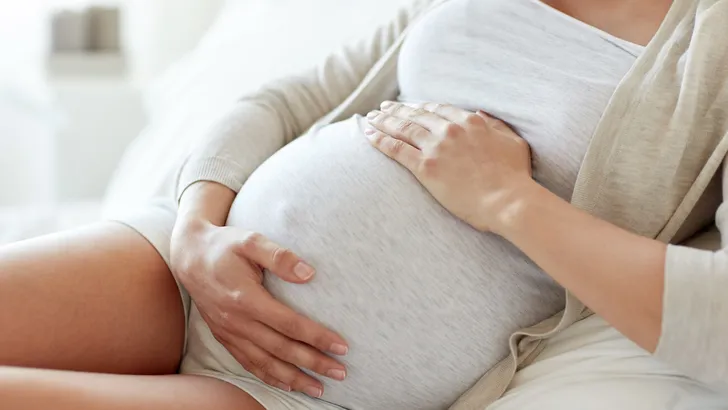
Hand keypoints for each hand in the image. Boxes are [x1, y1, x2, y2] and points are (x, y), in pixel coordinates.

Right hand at [171, 219, 347, 397]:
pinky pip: (249, 364)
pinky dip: (270, 377)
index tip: (341, 346)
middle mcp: (237, 321)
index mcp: (246, 298)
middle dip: (313, 363)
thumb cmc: (224, 246)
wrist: (189, 256)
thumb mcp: (251, 241)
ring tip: (319, 388)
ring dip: (295, 378)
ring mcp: (229, 332)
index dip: (317, 337)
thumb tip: (309, 273)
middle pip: (282, 349)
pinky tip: (288, 384)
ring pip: (266, 363)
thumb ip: (280, 256)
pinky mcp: (224, 337)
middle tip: (340, 372)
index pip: (290, 324)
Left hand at [366, 102, 534, 233]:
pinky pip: (396, 149)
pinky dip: (380, 140)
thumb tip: (481, 114)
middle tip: (382, 108)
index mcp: (471, 122)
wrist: (508, 200)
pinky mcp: (425, 168)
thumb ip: (496, 125)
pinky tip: (369, 134)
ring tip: (370, 118)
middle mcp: (450, 130)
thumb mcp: (513, 142)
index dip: (420, 107)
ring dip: (383, 121)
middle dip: (396, 110)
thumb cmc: (515, 177)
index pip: (438, 109)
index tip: (410, 107)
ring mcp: (436, 148)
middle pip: (416, 115)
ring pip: (403, 128)